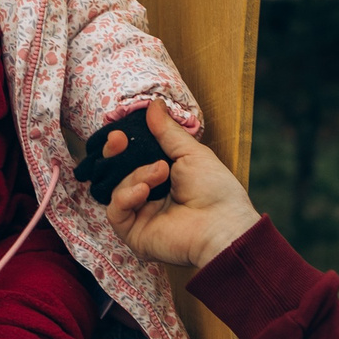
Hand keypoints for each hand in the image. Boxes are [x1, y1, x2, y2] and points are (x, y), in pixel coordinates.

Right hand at [103, 100, 261, 269]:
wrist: (223, 224)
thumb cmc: (215, 190)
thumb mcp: (191, 153)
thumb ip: (168, 131)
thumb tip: (154, 104)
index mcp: (161, 178)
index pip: (131, 160)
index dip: (122, 145)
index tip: (120, 132)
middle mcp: (148, 197)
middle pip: (116, 174)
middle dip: (115, 154)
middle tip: (118, 140)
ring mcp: (140, 217)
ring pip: (117, 189)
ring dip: (135, 175)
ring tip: (160, 172)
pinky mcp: (134, 234)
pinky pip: (115, 212)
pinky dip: (126, 196)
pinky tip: (144, 190)